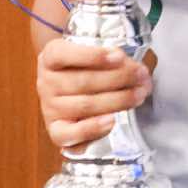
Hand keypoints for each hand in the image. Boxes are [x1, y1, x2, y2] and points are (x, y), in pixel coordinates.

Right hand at [32, 39, 155, 149]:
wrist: (66, 89)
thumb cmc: (83, 68)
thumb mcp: (90, 53)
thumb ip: (109, 56)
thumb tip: (135, 68)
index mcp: (50, 56)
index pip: (64, 54)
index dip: (92, 55)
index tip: (119, 56)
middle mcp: (46, 82)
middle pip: (83, 81)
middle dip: (119, 78)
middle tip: (142, 75)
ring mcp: (49, 108)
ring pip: (85, 105)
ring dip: (117, 100)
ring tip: (139, 94)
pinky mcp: (56, 131)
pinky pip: (72, 135)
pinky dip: (93, 128)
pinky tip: (112, 120)